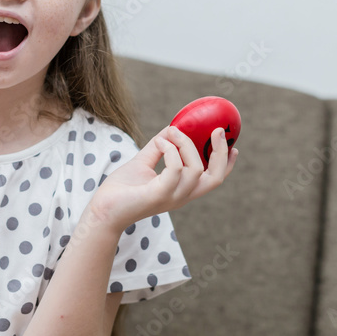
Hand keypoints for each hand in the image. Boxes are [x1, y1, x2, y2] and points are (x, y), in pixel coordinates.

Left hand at [89, 124, 238, 231]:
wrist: (102, 208)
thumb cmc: (121, 189)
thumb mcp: (143, 162)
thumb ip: (159, 146)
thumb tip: (172, 127)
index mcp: (181, 190)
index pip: (212, 180)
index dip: (226, 164)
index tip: (234, 146)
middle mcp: (181, 196)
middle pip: (214, 178)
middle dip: (220, 154)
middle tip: (216, 131)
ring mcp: (172, 197)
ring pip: (196, 169)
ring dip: (185, 145)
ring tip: (169, 134)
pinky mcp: (160, 195)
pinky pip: (176, 169)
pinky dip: (170, 150)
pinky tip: (159, 142)